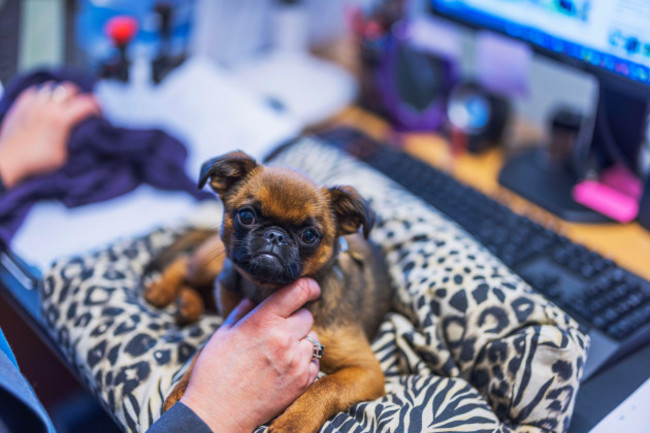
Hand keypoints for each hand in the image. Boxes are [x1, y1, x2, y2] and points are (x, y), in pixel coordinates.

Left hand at [0, 82, 99, 187]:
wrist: (9, 161)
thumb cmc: (34, 161)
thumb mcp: (65, 156)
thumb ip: (75, 140)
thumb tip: (83, 133)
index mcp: (60, 119)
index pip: (87, 103)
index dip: (97, 106)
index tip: (99, 111)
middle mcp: (47, 107)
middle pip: (70, 89)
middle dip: (79, 97)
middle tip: (80, 107)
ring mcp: (32, 104)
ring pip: (53, 87)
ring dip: (60, 95)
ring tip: (62, 105)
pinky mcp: (20, 105)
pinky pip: (35, 91)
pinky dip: (43, 95)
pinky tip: (44, 105)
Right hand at [181, 278, 321, 432]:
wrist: (218, 412)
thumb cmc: (215, 371)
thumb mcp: (223, 334)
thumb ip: (241, 313)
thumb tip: (252, 300)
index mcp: (264, 320)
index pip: (299, 291)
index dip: (309, 286)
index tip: (311, 288)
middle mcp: (284, 337)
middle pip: (307, 316)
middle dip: (296, 320)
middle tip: (279, 331)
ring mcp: (296, 360)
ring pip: (313, 339)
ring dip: (301, 342)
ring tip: (280, 353)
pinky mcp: (303, 381)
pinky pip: (315, 361)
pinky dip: (305, 362)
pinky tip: (285, 368)